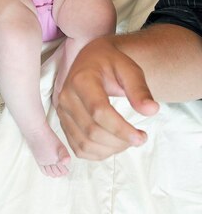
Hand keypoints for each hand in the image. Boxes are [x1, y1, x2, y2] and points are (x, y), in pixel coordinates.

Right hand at [55, 38, 158, 159]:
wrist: (91, 60)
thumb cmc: (111, 63)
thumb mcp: (129, 69)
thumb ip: (140, 89)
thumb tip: (152, 110)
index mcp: (81, 80)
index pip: (99, 111)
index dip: (121, 129)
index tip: (142, 137)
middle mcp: (66, 97)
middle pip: (92, 131)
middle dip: (120, 141)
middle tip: (140, 137)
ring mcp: (62, 111)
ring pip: (85, 144)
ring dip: (111, 150)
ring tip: (127, 140)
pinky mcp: (63, 123)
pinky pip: (79, 148)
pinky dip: (99, 153)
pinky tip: (113, 143)